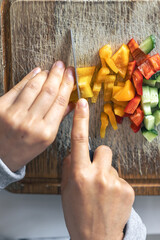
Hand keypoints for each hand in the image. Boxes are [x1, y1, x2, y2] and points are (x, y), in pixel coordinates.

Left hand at [0, 61, 74, 171]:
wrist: (2, 156)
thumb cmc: (26, 148)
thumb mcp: (46, 139)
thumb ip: (59, 118)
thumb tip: (71, 102)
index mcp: (46, 132)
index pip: (60, 101)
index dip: (67, 84)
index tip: (71, 74)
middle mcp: (31, 123)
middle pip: (49, 92)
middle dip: (57, 75)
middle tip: (62, 66)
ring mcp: (14, 114)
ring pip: (34, 87)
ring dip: (44, 75)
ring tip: (50, 69)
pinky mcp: (1, 108)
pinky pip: (18, 88)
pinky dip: (28, 78)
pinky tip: (35, 73)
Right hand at [61, 99, 134, 239]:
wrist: (96, 238)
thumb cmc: (78, 216)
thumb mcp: (66, 190)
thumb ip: (69, 167)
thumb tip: (74, 153)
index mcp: (79, 175)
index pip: (78, 141)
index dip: (80, 120)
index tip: (82, 105)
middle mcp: (97, 176)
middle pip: (103, 149)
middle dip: (99, 156)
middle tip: (95, 172)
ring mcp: (114, 182)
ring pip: (111, 164)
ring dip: (107, 172)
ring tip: (102, 190)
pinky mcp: (128, 188)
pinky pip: (120, 177)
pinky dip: (115, 184)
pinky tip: (111, 197)